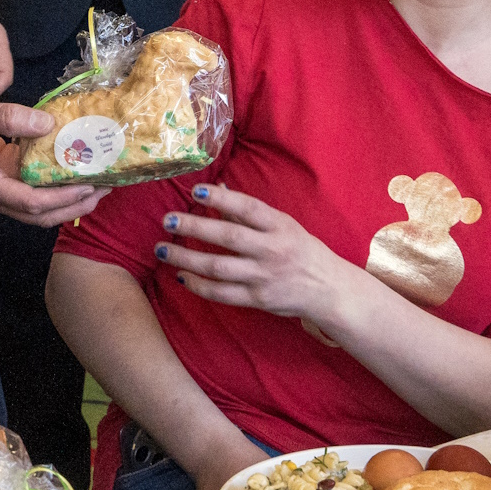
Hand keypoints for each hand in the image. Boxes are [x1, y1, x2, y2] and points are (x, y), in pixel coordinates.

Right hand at [0, 96, 105, 225]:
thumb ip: (7, 117)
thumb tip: (48, 123)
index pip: (31, 202)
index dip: (63, 197)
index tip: (90, 185)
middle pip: (40, 215)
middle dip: (75, 205)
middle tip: (106, 188)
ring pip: (37, 208)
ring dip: (68, 199)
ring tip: (97, 184)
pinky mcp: (1, 182)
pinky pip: (32, 191)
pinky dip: (54, 186)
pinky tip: (71, 171)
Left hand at [153, 183, 356, 329]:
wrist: (328, 289)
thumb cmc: (302, 251)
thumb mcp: (283, 225)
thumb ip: (249, 212)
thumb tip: (216, 190)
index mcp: (281, 227)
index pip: (249, 209)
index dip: (222, 199)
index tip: (196, 191)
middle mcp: (272, 251)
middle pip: (228, 237)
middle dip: (194, 228)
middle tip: (167, 220)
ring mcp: (264, 277)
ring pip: (219, 268)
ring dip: (186, 259)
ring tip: (162, 249)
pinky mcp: (258, 300)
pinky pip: (222, 294)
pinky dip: (199, 286)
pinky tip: (181, 276)